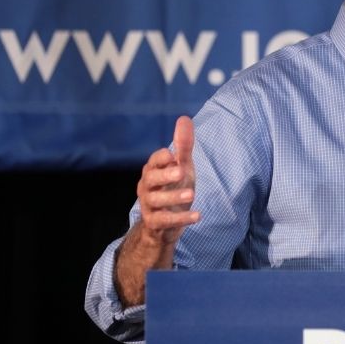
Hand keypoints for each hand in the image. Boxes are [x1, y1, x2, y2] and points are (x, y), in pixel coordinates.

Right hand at [136, 115, 199, 245]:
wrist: (165, 225)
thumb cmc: (173, 189)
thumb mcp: (182, 167)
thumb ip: (183, 146)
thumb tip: (184, 118)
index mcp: (153, 171)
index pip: (153, 162)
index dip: (161, 159)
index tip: (173, 156)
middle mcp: (147, 187)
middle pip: (150, 179)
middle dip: (165, 175)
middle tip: (182, 172)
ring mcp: (149, 206)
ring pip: (156, 201)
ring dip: (173, 197)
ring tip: (192, 194)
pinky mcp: (154, 223)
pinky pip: (164, 221)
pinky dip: (180, 219)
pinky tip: (197, 216)